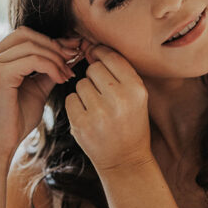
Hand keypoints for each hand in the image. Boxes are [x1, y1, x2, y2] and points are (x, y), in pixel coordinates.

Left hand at [65, 44, 152, 172]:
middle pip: (93, 68)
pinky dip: (76, 106)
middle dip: (94, 78)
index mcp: (136, 89)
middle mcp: (119, 98)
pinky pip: (70, 99)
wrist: (125, 160)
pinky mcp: (81, 124)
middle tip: (102, 94)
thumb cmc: (131, 123)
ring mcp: (99, 112)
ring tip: (97, 108)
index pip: (111, 57)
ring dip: (84, 92)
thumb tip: (89, 48)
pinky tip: (88, 117)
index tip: (98, 60)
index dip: (101, 55)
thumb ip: (118, 72)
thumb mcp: (137, 97)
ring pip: (80, 84)